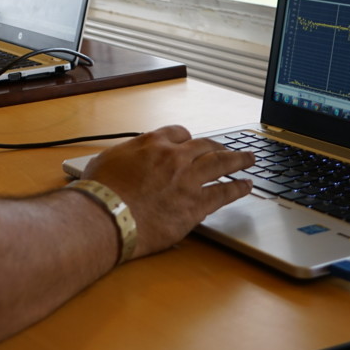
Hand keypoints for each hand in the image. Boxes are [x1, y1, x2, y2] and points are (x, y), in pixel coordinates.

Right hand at [79, 125, 253, 259]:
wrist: (108, 216)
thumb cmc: (100, 192)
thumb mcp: (105, 161)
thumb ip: (123, 156)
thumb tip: (122, 160)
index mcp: (152, 143)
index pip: (178, 133)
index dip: (187, 139)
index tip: (191, 143)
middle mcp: (174, 156)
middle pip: (205, 144)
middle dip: (218, 145)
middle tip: (227, 148)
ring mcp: (188, 179)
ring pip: (221, 163)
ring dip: (238, 159)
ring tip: (249, 159)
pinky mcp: (195, 204)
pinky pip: (224, 192)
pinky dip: (238, 188)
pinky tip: (246, 186)